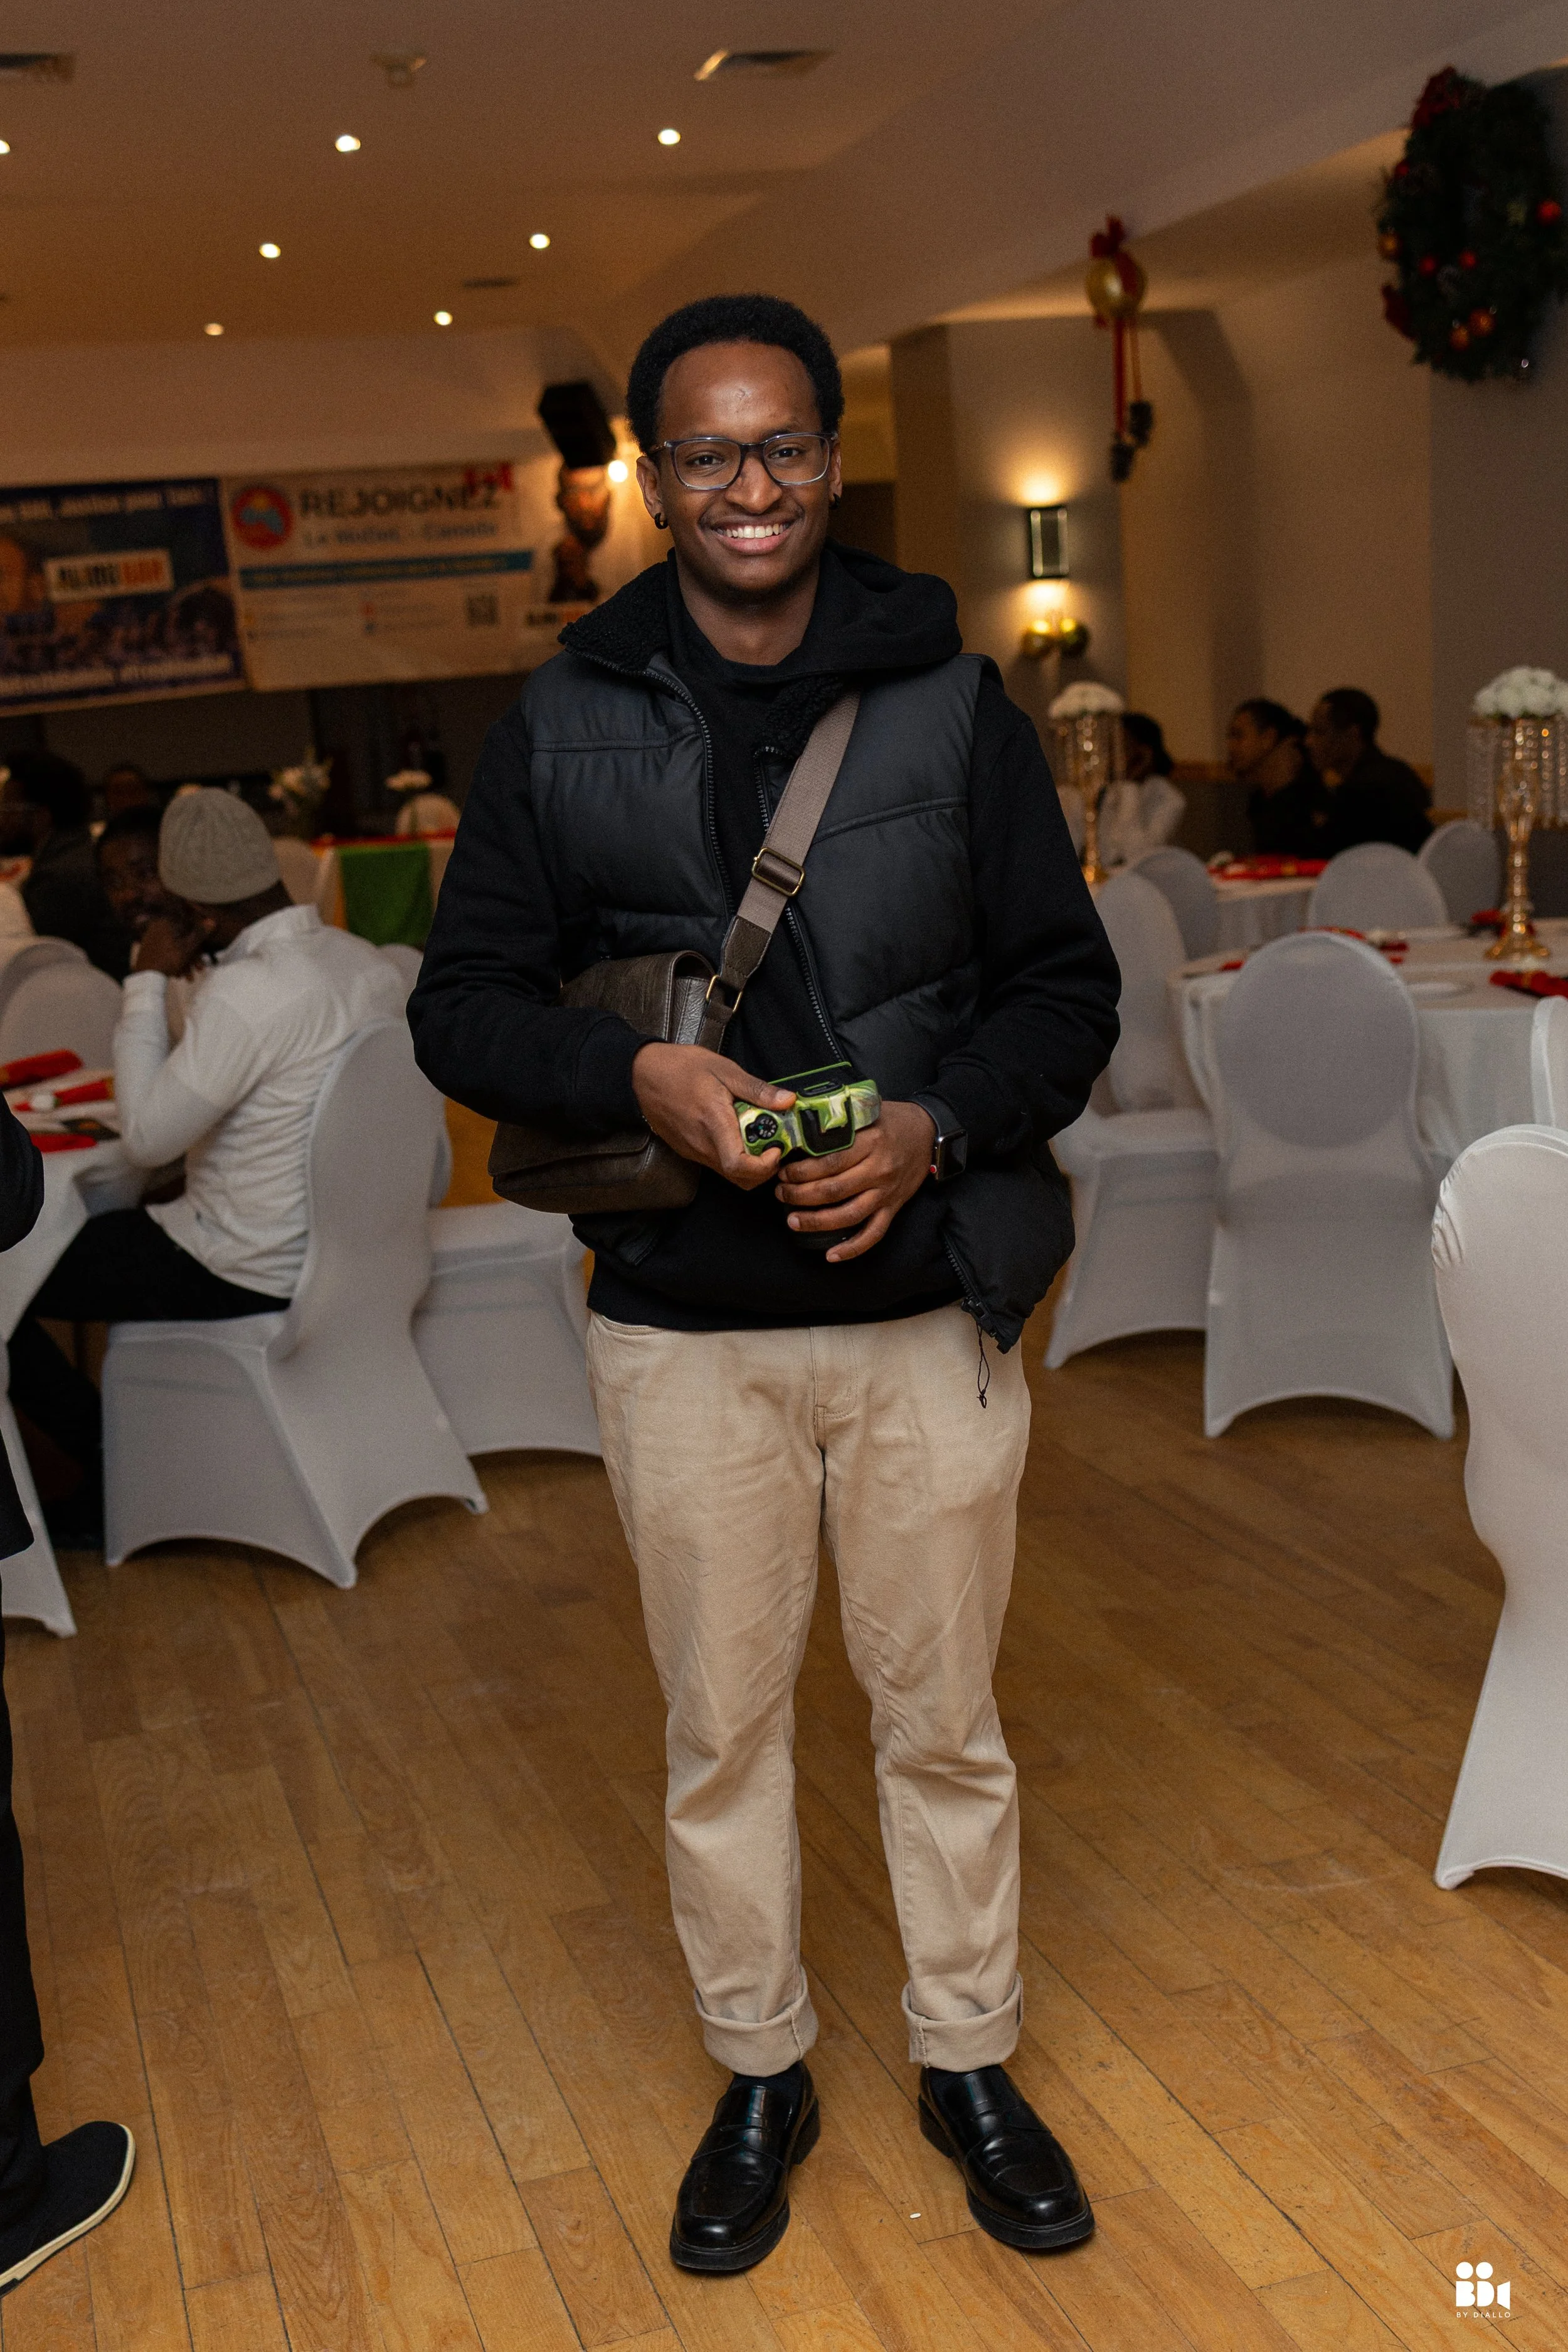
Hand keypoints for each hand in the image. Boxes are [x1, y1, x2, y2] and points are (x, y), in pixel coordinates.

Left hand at [134, 911, 209, 977]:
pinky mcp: (147, 947)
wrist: (145, 975)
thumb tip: (212, 921)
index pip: (189, 928)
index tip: (202, 957)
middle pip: (181, 940)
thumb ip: (200, 934)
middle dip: (192, 957)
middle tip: (199, 971)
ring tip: (188, 978)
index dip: (198, 944)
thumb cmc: (169, 959)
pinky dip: (173, 961)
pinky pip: (164, 951)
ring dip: (184, 963)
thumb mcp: (188, 947)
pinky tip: (177, 975)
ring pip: (174, 948)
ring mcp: (151, 937)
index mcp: (167, 922)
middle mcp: (158, 926)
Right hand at [632, 1042, 795, 1189]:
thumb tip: (788, 1101)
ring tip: (755, 1133)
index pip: (740, 1166)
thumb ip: (757, 1090)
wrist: (643, 1074)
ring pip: (729, 1173)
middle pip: (740, 1178)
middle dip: (764, 1168)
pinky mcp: (689, 1151)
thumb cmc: (681, 1068)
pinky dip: (733, 1155)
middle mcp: (703, 1146)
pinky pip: (716, 1163)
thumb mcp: (725, 1070)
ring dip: (749, 1162)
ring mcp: (694, 1151)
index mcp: (714, 1125)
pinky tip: (736, 1131)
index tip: (776, 1148)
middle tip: (773, 1142)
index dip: (765, 1166)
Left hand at [775, 1099, 935, 1262]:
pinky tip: (831, 1255)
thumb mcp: (867, 1109)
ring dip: (817, 1222)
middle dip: (801, 1196)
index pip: (830, 1162)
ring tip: (793, 1221)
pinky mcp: (893, 1207)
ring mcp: (886, 1192)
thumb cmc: (893, 1120)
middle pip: (834, 1190)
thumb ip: (839, 1119)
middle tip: (781, 1194)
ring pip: (849, 1215)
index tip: (783, 1172)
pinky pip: (873, 1234)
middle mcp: (878, 1170)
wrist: (929, 1133)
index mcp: (870, 1142)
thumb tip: (800, 1119)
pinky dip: (853, 1248)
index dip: (802, 1171)